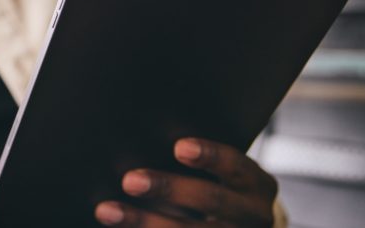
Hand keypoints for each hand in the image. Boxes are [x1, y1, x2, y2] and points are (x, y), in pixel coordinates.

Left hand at [94, 138, 277, 226]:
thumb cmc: (215, 188)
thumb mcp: (220, 175)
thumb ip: (191, 160)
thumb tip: (140, 144)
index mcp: (257, 184)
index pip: (236, 166)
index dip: (210, 156)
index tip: (178, 147)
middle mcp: (255, 216)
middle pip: (211, 201)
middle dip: (168, 189)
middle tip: (129, 180)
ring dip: (145, 222)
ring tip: (107, 211)